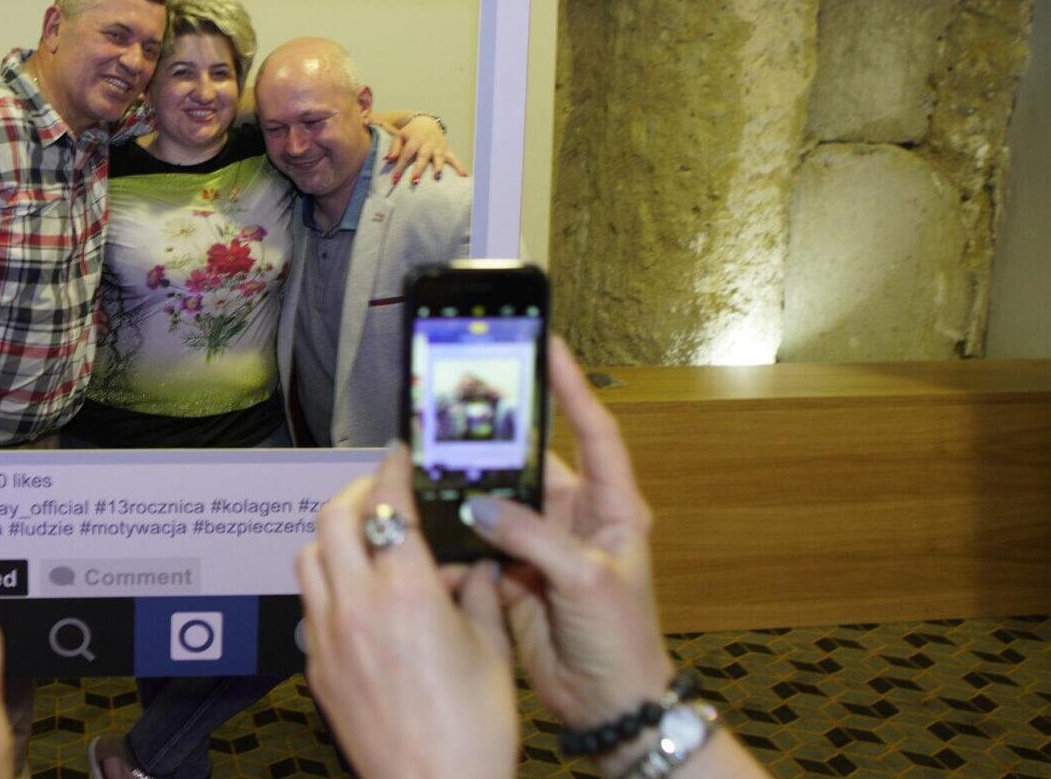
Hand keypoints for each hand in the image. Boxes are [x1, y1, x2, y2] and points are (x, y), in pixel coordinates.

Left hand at [297, 445, 517, 778]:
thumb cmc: (474, 730)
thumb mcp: (492, 649)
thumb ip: (479, 592)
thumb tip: (475, 560)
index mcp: (407, 592)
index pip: (390, 505)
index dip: (394, 470)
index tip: (400, 455)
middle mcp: (357, 605)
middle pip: (333, 518)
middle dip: (356, 494)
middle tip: (382, 493)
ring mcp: (328, 636)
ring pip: (309, 557)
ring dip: (333, 536)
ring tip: (365, 540)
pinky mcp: (316, 665)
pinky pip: (310, 603)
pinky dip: (329, 582)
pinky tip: (359, 595)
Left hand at [382, 114, 467, 185]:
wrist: (427, 122)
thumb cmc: (410, 133)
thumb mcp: (400, 136)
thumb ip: (394, 148)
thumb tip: (387, 160)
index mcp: (414, 139)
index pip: (405, 154)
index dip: (399, 167)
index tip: (394, 181)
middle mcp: (427, 143)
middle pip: (423, 156)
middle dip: (419, 168)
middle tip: (415, 181)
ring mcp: (438, 147)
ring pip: (439, 157)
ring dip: (438, 167)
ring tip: (437, 177)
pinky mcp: (446, 150)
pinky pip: (454, 159)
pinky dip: (459, 167)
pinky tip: (464, 176)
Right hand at [459, 338, 674, 730]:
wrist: (607, 704)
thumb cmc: (621, 640)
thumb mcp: (589, 581)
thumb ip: (535, 537)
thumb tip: (481, 505)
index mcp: (611, 506)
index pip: (593, 431)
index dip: (571, 387)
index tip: (546, 346)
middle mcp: (574, 517)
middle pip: (529, 461)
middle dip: (494, 438)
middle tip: (458, 402)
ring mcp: (540, 543)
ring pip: (495, 500)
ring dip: (466, 488)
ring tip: (429, 458)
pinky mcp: (511, 572)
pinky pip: (477, 539)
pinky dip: (454, 532)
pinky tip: (429, 519)